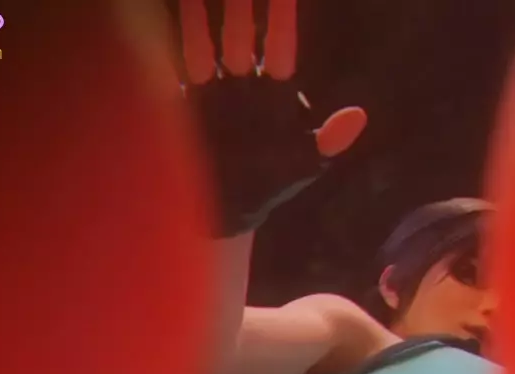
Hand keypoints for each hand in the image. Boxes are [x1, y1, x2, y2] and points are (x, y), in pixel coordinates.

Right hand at [169, 0, 366, 237]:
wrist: (227, 212)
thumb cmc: (269, 186)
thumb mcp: (303, 165)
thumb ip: (329, 140)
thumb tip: (359, 116)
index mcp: (272, 93)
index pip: (278, 45)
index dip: (281, 16)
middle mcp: (241, 84)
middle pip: (238, 33)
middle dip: (239, 3)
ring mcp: (210, 90)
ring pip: (203, 42)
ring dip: (198, 13)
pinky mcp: (182, 104)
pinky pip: (174, 68)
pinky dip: (169, 43)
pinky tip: (155, 18)